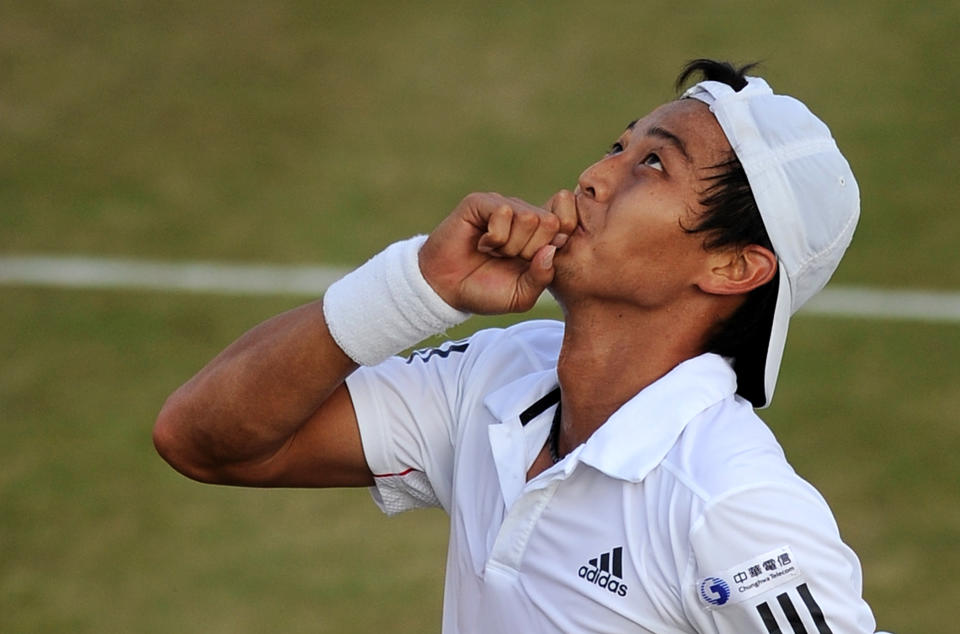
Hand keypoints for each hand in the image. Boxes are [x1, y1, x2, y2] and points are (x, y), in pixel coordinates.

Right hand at [420, 191, 576, 314]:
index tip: (533, 262)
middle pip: (551, 222)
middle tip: (509, 259)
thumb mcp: (521, 296)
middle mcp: (524, 215)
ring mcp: (503, 206)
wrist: (446, 290)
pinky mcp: (481, 203)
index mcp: (539, 235)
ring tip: (494, 252)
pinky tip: (482, 243)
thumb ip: (542, 277)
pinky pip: (504, 212)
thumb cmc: (485, 291)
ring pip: (529, 217)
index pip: (568, 223)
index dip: (556, 245)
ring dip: (510, 245)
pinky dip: (494, 237)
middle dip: (530, 250)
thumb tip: (551, 249)